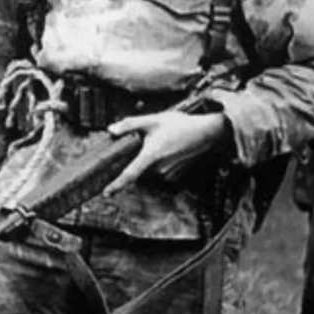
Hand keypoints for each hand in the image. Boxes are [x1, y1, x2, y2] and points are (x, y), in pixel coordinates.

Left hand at [103, 111, 228, 195]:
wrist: (206, 132)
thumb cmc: (181, 125)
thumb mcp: (152, 119)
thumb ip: (130, 124)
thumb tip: (111, 131)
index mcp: (151, 155)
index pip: (130, 174)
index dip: (117, 185)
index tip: (107, 193)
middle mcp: (159, 168)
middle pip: (138, 168)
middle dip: (135, 157)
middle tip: (145, 141)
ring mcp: (168, 172)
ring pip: (148, 168)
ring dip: (147, 158)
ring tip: (160, 141)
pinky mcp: (175, 173)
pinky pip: (159, 169)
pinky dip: (157, 160)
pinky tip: (165, 146)